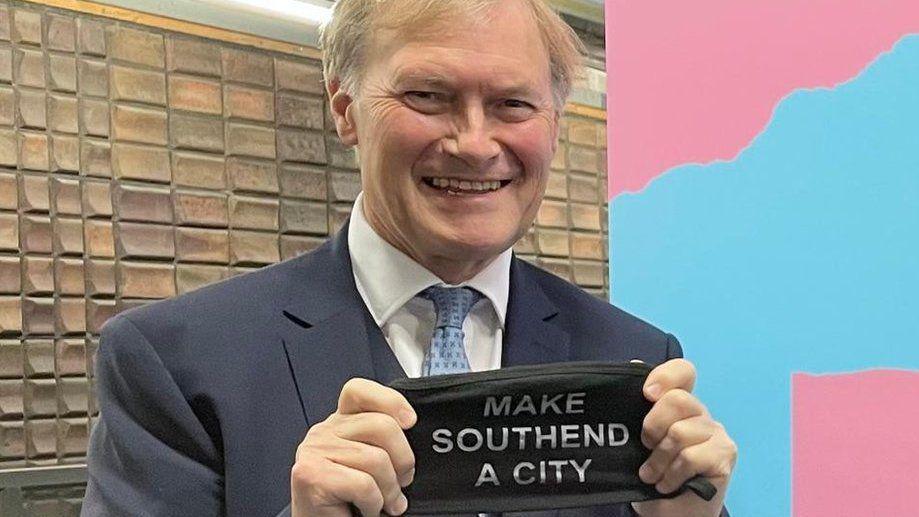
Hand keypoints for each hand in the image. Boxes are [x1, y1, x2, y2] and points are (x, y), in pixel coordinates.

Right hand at [290, 378, 416, 516]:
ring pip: (376, 459)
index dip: (390, 400)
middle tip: (402, 484)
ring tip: (383, 505)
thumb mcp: (371, 464)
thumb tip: (413, 425)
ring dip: (389, 491)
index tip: (410, 422)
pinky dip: (373, 505)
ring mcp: (313, 451)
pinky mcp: (309, 474)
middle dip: (403, 460)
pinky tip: (364, 511)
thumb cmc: (350, 502)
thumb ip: (383, 441)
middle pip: (381, 425)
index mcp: (340, 423)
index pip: (359, 391)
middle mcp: (323, 431)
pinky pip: (362, 484)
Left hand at [631, 359, 736, 516]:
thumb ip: (636, 407)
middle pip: (678, 400)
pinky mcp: (725, 455)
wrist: (667, 512)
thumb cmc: (651, 474)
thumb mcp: (635, 441)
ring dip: (658, 460)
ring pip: (680, 432)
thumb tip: (632, 365)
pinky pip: (691, 457)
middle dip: (653, 426)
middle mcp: (700, 413)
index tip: (647, 394)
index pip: (683, 371)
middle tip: (645, 448)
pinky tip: (668, 484)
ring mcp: (716, 433)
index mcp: (678, 404)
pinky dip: (672, 474)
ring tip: (652, 475)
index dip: (665, 376)